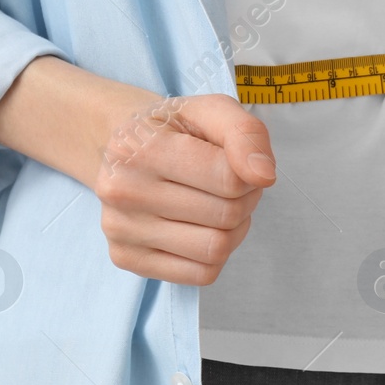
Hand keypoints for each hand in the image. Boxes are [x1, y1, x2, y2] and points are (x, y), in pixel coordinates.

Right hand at [93, 93, 276, 285]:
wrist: (126, 148)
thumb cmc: (174, 129)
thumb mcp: (212, 110)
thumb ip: (245, 133)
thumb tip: (264, 175)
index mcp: (139, 147)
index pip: (229, 179)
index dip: (249, 172)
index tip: (236, 162)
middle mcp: (121, 191)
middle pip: (226, 216)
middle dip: (243, 200)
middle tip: (229, 184)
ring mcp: (119, 229)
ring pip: (215, 249)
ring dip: (233, 229)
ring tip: (216, 205)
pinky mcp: (126, 258)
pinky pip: (200, 275)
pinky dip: (214, 255)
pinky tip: (200, 228)